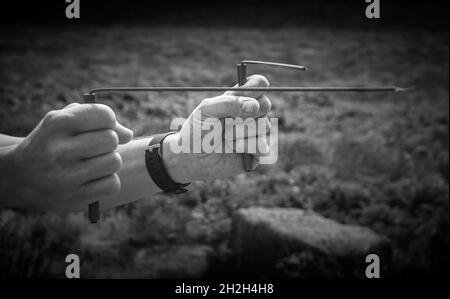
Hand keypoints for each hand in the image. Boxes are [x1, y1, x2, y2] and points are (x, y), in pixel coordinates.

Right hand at [5, 103, 132, 211]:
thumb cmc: (51, 144)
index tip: (101, 127)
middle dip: (109, 142)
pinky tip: (92, 179)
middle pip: (112, 139)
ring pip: (114, 161)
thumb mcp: (62, 122)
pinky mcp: (75, 198)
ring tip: (93, 163)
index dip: (109, 121)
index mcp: (57, 124)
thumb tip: (128, 135)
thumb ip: (96, 119)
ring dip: (109, 162)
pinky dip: (108, 181)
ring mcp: (67, 176)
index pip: (104, 115)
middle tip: (95, 148)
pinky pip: (113, 184)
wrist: (18, 177)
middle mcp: (60, 149)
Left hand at [163, 75, 271, 182]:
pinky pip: (263, 146)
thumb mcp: (206, 110)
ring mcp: (255, 133)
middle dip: (245, 115)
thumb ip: (228, 103)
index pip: (259, 84)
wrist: (192, 160)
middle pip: (266, 104)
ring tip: (226, 138)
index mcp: (239, 99)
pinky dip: (245, 147)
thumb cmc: (196, 132)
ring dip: (240, 133)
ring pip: (264, 126)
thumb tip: (253, 106)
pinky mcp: (257, 152)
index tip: (239, 97)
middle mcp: (250, 114)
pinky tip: (234, 149)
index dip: (254, 88)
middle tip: (228, 122)